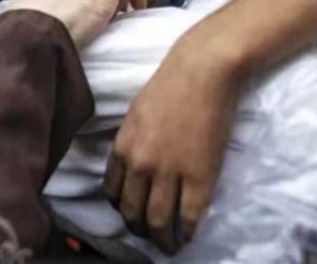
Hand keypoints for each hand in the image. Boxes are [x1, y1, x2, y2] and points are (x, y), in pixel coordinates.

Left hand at [103, 41, 240, 253]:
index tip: (131, 214)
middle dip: (139, 229)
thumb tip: (135, 166)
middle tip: (150, 235)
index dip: (122, 208)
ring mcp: (170, 172)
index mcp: (122, 147)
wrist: (203, 71)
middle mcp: (140, 164)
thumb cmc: (170, 84)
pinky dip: (185, 232)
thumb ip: (132, 142)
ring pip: (158, 221)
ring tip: (168, 245)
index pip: (113, 192)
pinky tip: (188, 236)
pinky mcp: (200, 177)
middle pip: (132, 212)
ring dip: (162, 239)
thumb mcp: (137, 114)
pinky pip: (187, 216)